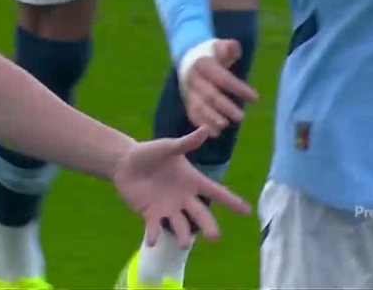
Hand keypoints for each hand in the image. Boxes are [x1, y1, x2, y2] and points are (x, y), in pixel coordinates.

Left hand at [112, 127, 251, 246]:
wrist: (125, 162)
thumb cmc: (150, 153)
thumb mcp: (168, 147)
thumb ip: (186, 143)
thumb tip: (206, 129)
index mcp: (192, 181)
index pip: (215, 192)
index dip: (231, 201)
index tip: (247, 211)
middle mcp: (184, 198)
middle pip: (200, 214)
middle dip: (208, 226)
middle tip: (214, 237)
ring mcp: (168, 208)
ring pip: (179, 225)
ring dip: (182, 235)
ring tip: (184, 244)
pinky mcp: (150, 214)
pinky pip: (154, 227)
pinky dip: (154, 234)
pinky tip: (152, 241)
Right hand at [178, 39, 258, 136]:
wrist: (188, 58)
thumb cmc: (211, 54)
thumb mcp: (220, 46)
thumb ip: (229, 47)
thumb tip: (234, 47)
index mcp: (203, 64)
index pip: (222, 78)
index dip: (238, 88)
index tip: (255, 98)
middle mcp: (193, 78)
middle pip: (209, 94)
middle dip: (225, 107)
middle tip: (242, 117)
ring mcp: (188, 91)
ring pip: (199, 106)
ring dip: (211, 117)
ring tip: (225, 126)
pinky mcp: (186, 100)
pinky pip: (192, 113)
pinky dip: (202, 124)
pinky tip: (214, 133)